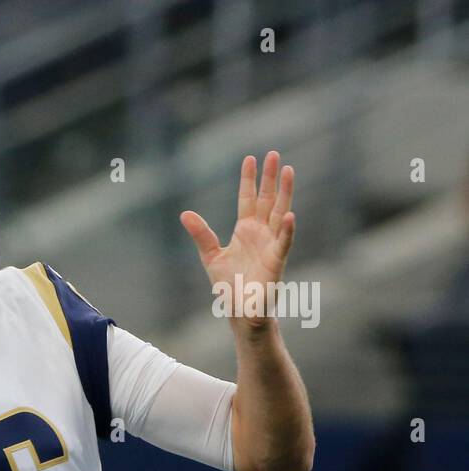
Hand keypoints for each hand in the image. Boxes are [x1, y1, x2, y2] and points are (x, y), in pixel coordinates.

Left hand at [180, 151, 295, 329]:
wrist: (241, 311)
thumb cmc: (229, 285)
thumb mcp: (211, 255)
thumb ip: (201, 234)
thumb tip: (185, 213)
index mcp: (246, 230)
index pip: (248, 199)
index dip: (249, 180)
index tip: (250, 158)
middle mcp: (261, 233)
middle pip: (267, 199)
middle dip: (270, 178)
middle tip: (274, 154)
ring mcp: (272, 245)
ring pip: (281, 213)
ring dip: (285, 193)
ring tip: (289, 171)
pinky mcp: (277, 261)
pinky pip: (284, 243)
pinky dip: (288, 230)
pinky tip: (291, 214)